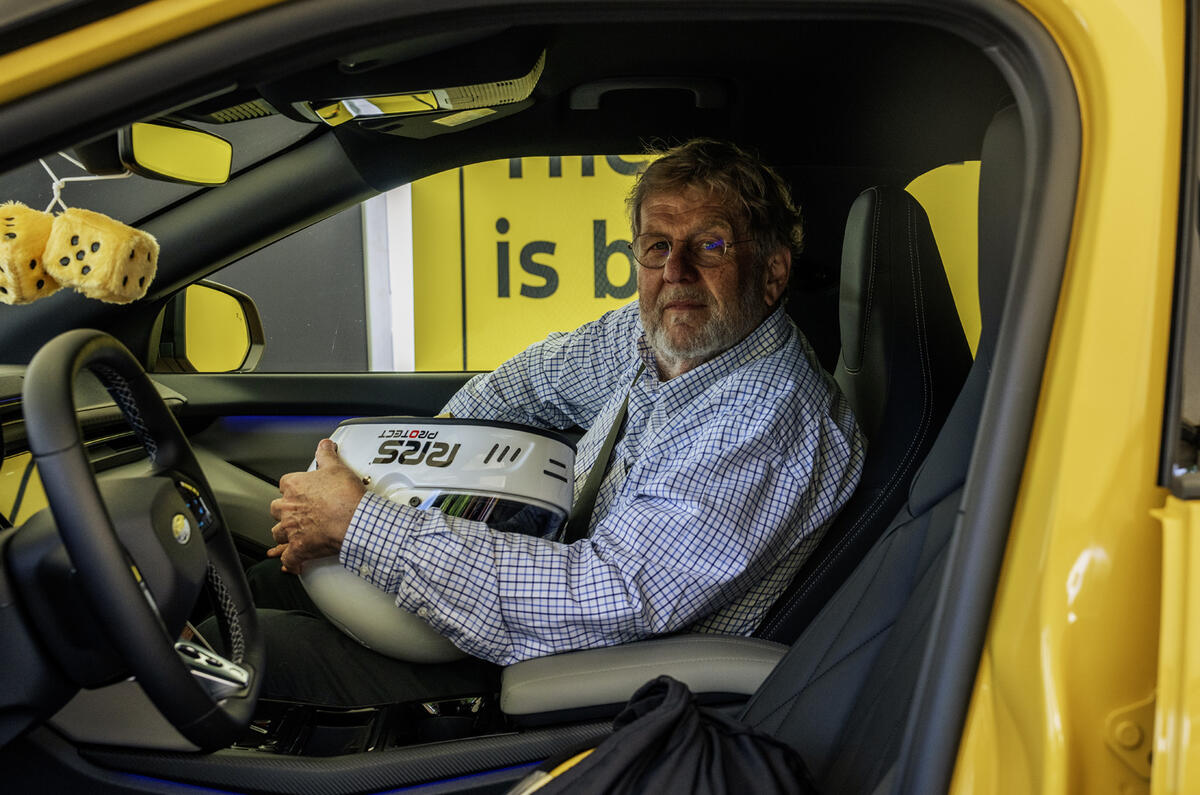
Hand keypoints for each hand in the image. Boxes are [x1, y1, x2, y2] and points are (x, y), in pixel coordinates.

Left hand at [267, 438, 365, 572]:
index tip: (301, 491)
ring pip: (278, 533)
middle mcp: (289, 508)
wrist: (356, 520)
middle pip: (277, 509)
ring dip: (284, 534)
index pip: (285, 484)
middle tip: (298, 512)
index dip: (293, 488)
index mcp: (295, 487)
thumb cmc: (346, 496)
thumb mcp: (337, 468)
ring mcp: (292, 529)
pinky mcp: (299, 548)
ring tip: (292, 535)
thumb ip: (326, 455)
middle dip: (285, 511)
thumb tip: (324, 445)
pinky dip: (291, 562)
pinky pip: (290, 558)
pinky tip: (293, 564)